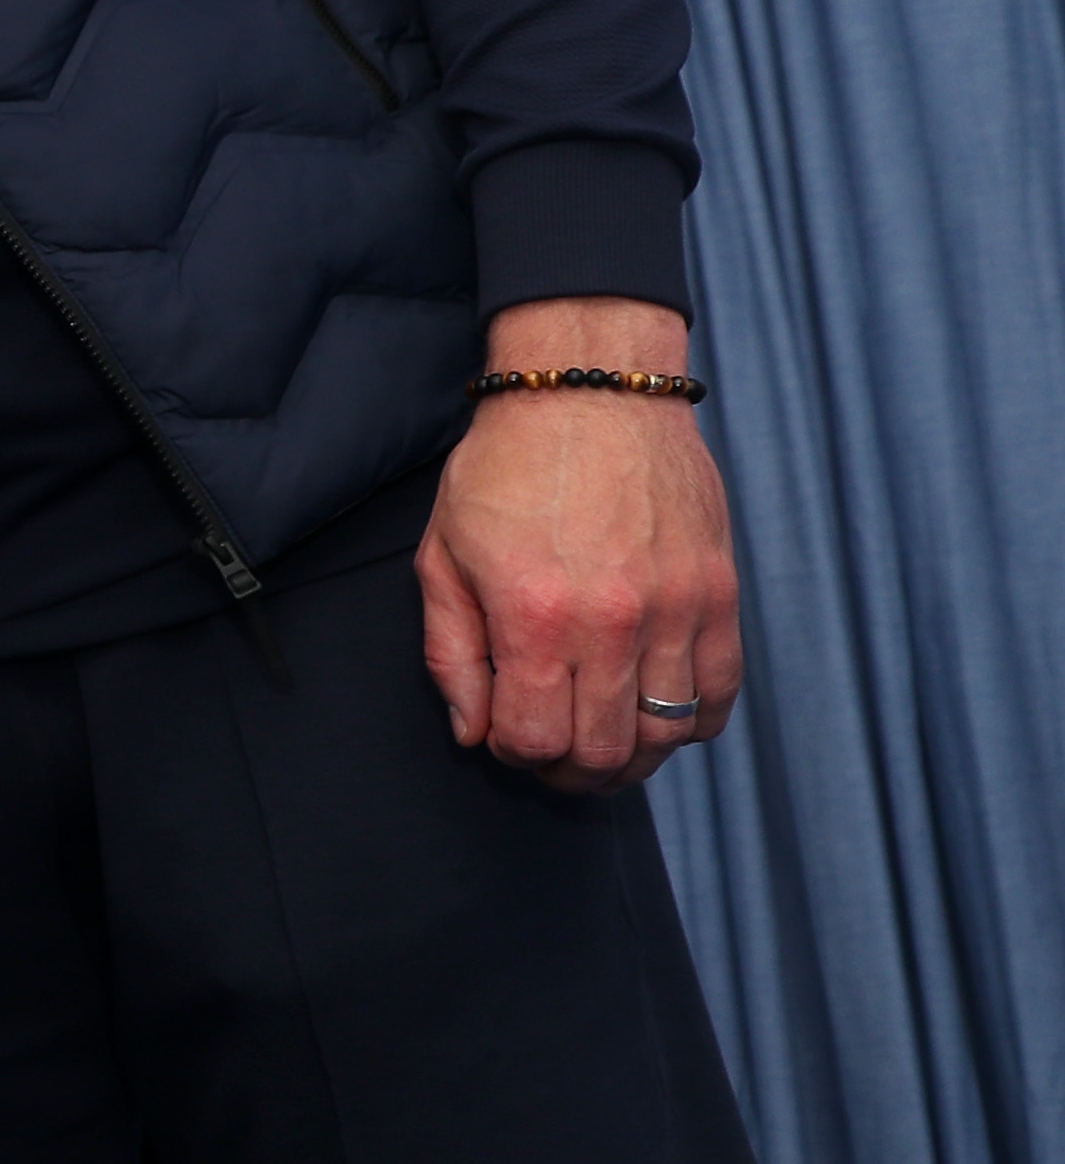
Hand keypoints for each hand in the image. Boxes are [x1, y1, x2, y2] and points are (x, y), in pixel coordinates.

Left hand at [419, 296, 739, 791]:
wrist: (592, 394)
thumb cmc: (506, 469)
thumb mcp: (443, 556)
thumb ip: (452, 654)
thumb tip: (472, 733)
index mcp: (535, 616)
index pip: (534, 740)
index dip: (514, 754)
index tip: (505, 734)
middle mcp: (613, 622)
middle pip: (604, 753)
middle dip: (569, 769)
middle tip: (552, 750)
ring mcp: (677, 609)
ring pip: (665, 735)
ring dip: (631, 755)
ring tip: (602, 737)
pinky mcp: (720, 594)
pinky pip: (720, 693)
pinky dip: (690, 721)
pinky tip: (654, 708)